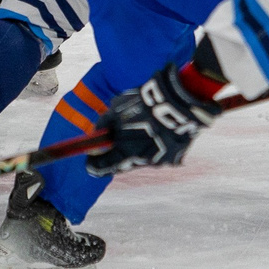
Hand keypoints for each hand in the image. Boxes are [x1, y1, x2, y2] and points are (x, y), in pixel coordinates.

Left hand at [87, 62, 225, 173]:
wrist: (178, 101)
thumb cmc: (143, 104)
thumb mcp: (116, 110)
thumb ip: (103, 125)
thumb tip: (95, 135)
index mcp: (125, 152)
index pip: (102, 168)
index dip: (94, 165)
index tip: (90, 163)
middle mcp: (142, 161)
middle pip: (123, 165)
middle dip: (117, 157)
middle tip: (114, 146)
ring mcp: (160, 161)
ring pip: (141, 160)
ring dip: (137, 150)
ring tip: (141, 131)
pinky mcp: (174, 157)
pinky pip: (159, 155)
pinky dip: (154, 146)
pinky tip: (156, 132)